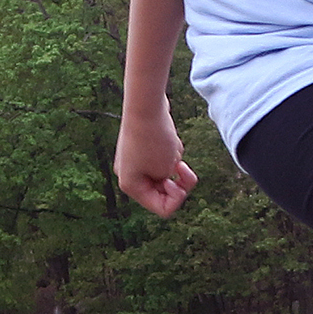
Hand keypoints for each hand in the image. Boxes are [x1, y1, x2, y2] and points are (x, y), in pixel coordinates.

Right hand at [113, 104, 195, 218]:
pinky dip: (171, 152)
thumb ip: (171, 184)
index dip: (177, 199)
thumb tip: (169, 179)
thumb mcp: (167, 169)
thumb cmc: (155, 138)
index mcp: (131, 187)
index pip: (162, 208)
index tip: (178, 183)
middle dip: (178, 181)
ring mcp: (134, 161)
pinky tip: (170, 139)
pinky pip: (164, 158)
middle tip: (184, 168)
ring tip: (171, 147)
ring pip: (166, 174)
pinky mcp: (142, 147)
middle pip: (163, 192)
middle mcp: (129, 176)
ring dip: (175, 163)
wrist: (146, 105)